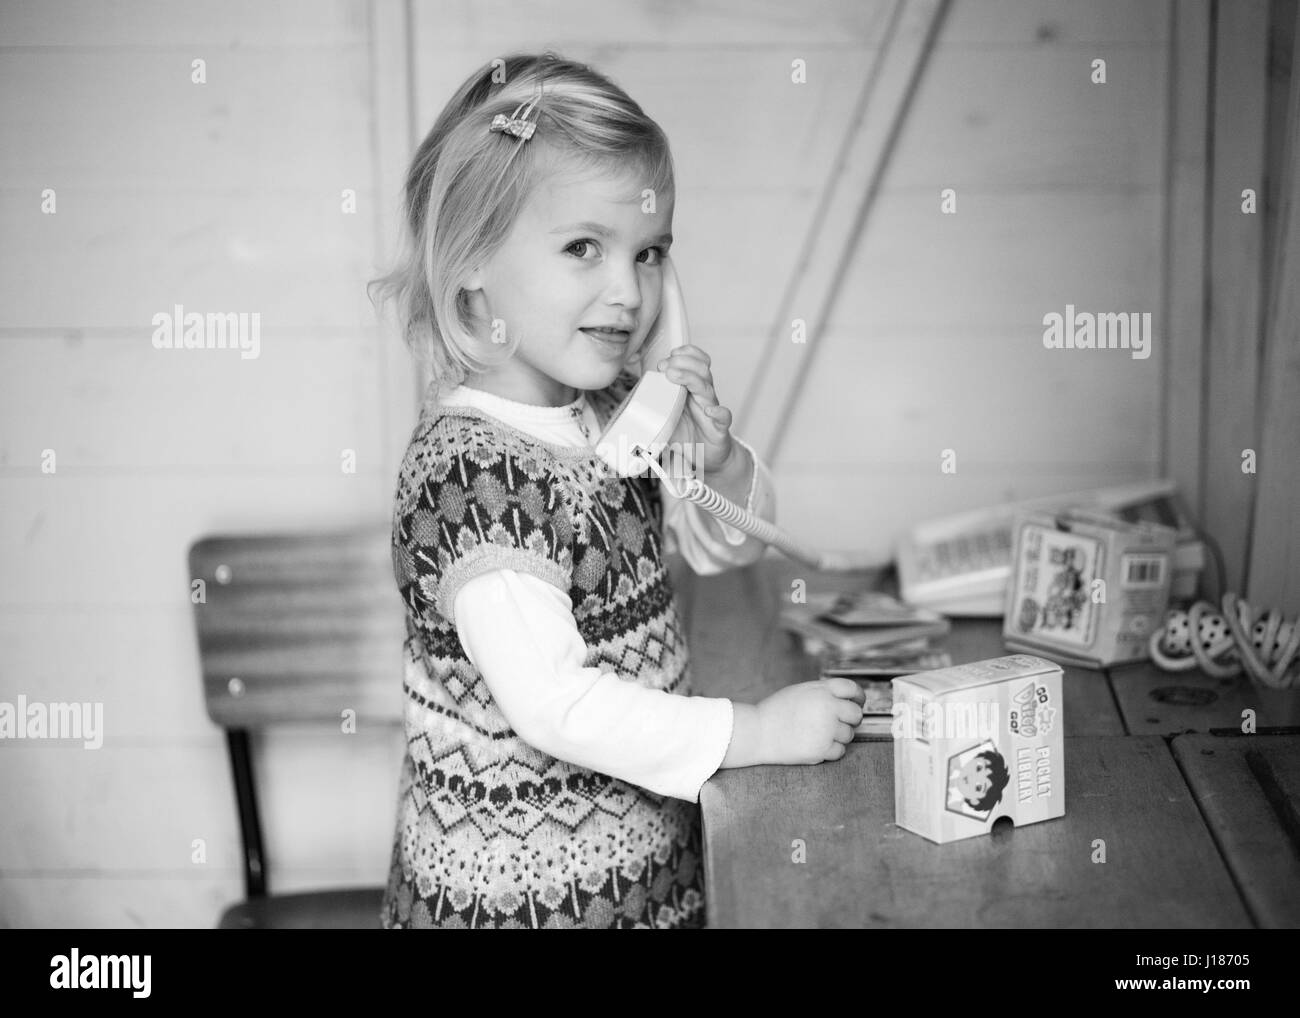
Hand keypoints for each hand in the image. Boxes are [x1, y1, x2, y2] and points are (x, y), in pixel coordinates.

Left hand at [654, 345, 737, 475]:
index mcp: (691, 389)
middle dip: (683, 362)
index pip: (695, 361)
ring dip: (692, 378)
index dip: (685, 354)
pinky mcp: (720, 428)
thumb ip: (650, 412)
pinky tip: (709, 410)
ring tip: (675, 376)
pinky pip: (724, 416)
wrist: (707, 457)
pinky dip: (718, 412)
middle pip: (701, 369)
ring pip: (708, 387)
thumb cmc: (686, 436)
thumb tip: (622, 413)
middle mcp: (702, 396)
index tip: (666, 357)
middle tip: (664, 366)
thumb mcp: (664, 420)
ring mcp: (711, 411)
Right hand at [754, 678, 865, 764]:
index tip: (857, 703)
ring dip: (838, 736)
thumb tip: (848, 699)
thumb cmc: (776, 711)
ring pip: (849, 735)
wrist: (757, 732)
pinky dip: (831, 750)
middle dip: (851, 719)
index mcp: (822, 690)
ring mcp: (826, 729)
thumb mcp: (800, 691)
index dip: (858, 697)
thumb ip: (824, 692)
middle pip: (856, 714)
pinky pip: (840, 751)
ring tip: (817, 734)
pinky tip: (815, 745)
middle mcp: (828, 707)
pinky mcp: (822, 749)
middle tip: (838, 723)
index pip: (852, 689)